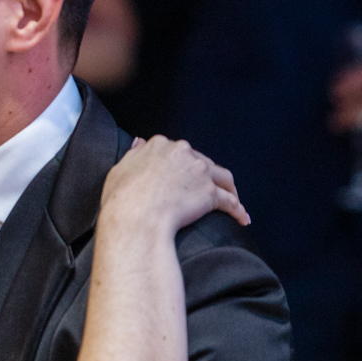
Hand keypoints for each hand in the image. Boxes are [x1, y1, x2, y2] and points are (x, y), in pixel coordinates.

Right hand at [101, 136, 249, 237]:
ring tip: (232, 200)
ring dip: (228, 188)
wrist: (135, 218)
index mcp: (159, 145)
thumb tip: (139, 141)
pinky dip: (238, 210)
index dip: (182, 165)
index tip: (182, 177)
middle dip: (206, 176)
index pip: (177, 151)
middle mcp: (182, 152)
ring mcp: (199, 171)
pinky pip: (230, 201)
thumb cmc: (121, 199)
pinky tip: (242, 219)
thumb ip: (133, 154)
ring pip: (222, 177)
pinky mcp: (210, 193)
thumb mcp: (119, 170)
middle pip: (202, 162)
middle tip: (204, 192)